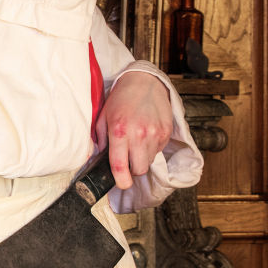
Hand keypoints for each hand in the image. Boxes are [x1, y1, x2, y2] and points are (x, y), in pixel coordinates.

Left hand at [97, 73, 173, 189]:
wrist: (144, 82)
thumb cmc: (121, 99)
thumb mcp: (103, 117)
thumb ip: (102, 140)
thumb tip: (100, 159)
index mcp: (119, 131)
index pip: (120, 165)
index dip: (121, 181)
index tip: (121, 184)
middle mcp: (139, 134)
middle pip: (139, 169)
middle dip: (132, 169)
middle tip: (127, 159)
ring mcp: (155, 134)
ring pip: (149, 161)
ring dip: (142, 158)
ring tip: (136, 142)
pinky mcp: (166, 132)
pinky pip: (159, 151)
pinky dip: (152, 148)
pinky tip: (146, 134)